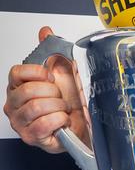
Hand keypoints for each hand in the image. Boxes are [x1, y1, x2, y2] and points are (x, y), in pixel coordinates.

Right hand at [3, 26, 88, 152]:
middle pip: (28, 90)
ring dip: (58, 106)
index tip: (51, 76)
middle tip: (61, 96)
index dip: (38, 72)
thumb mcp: (65, 70)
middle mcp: (15, 105)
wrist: (85, 123)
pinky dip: (59, 119)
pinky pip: (44, 124)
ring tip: (63, 108)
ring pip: (36, 107)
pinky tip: (63, 119)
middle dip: (53, 92)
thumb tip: (45, 31)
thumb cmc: (72, 99)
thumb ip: (51, 50)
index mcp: (19, 86)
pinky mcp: (31, 137)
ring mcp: (21, 122)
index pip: (17, 73)